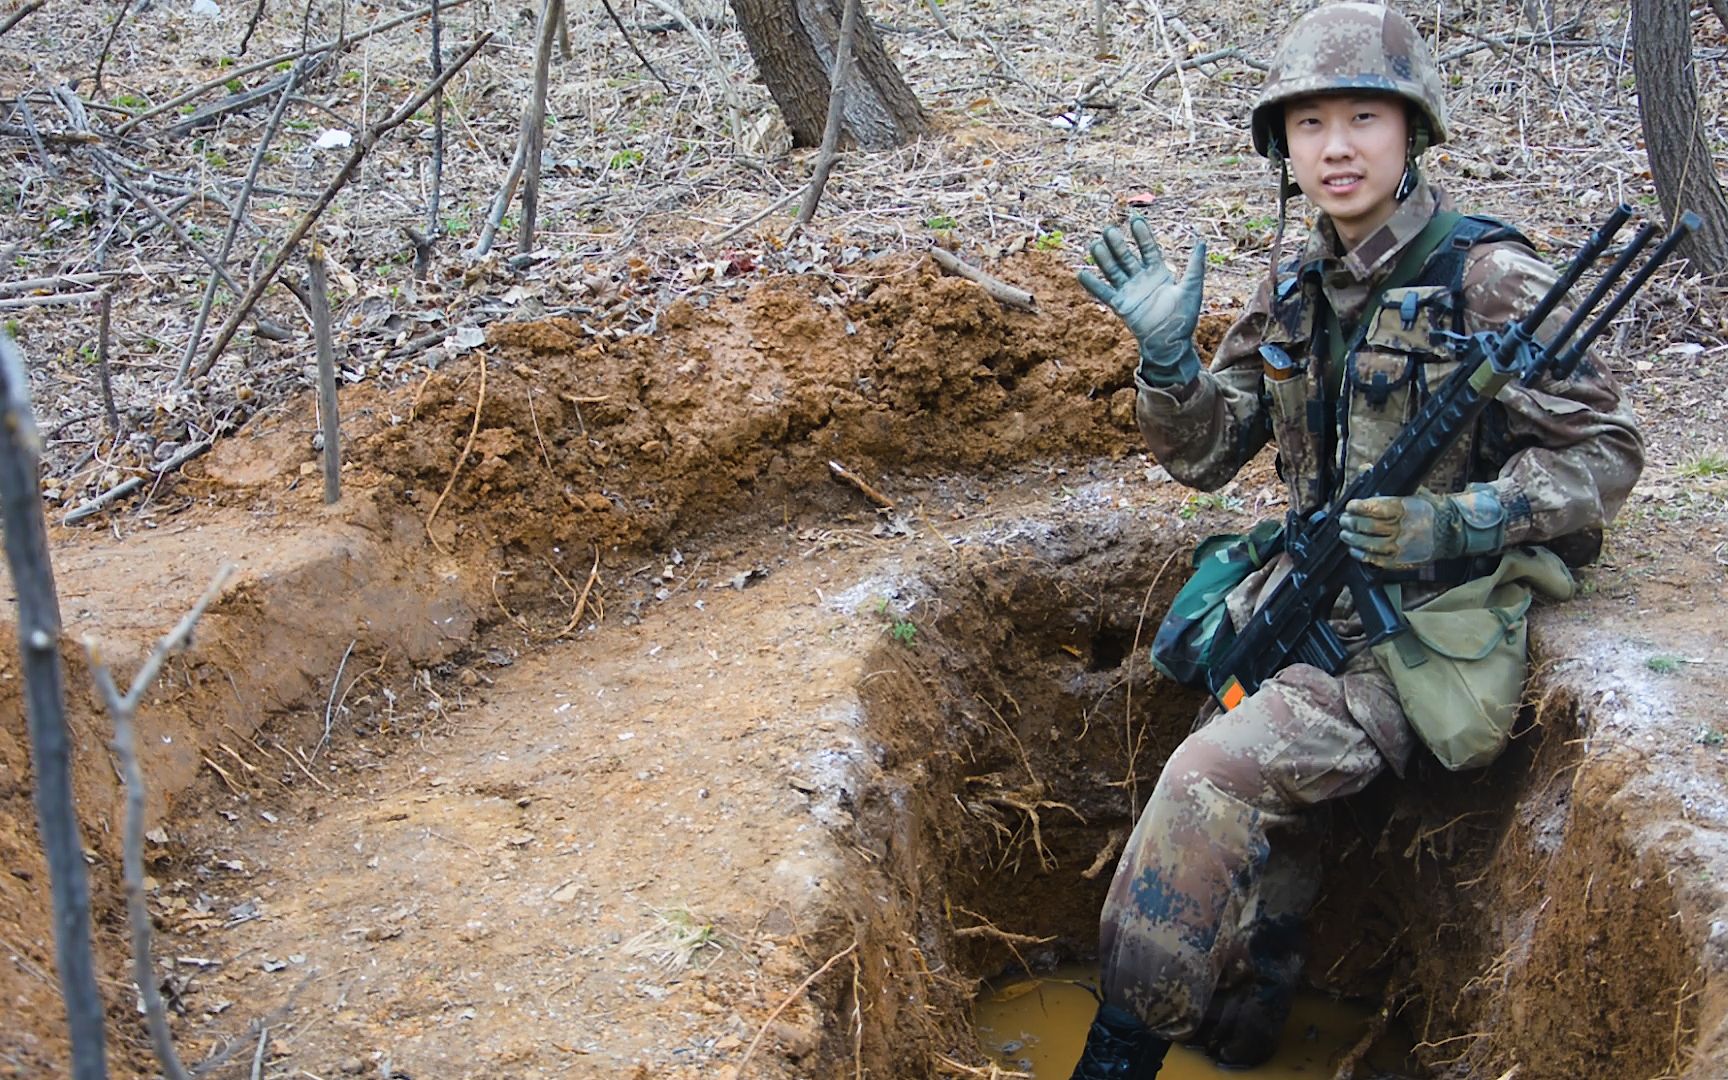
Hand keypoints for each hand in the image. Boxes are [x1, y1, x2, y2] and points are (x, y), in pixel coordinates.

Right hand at [1078, 217, 1205, 386]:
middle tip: (1108, 229)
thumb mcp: (1192, 287)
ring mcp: (1129, 291)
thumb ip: (1195, 265)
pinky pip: (1104, 293)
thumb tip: (1201, 241)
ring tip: (1094, 244)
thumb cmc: (1184, 317)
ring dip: (1103, 258)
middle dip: (1117, 243)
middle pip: (1126, 256)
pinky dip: (1092, 285)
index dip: (1142, 234)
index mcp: (1158, 272)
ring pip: (1113, 270)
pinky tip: (1081, 273)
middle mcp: (1141, 278)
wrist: (1171, 342)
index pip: (1148, 248)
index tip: (1134, 218)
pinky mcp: (1120, 305)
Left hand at [1339, 486, 1505, 570]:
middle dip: (1351, 523)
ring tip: (1345, 534)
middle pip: (1367, 526)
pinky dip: (1362, 554)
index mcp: (1402, 508)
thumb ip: (1387, 482)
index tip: (1350, 505)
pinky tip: (1355, 550)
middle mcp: (1401, 528)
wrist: (1450, 531)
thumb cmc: (1428, 508)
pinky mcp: (1400, 560)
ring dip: (1353, 539)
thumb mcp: (1411, 490)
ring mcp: (1400, 546)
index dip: (1357, 507)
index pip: (1372, 508)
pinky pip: (1376, 559)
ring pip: (1368, 544)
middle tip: (1344, 520)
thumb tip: (1364, 468)